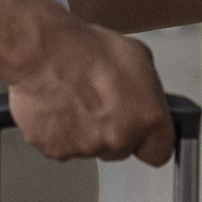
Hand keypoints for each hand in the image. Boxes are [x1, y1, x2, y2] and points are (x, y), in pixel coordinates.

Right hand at [3, 6, 177, 165]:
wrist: (43, 53)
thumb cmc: (86, 48)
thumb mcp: (136, 55)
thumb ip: (145, 88)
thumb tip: (142, 94)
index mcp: (147, 117)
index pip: (158, 152)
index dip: (148, 141)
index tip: (141, 134)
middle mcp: (120, 138)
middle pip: (121, 149)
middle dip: (113, 132)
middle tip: (99, 103)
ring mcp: (87, 148)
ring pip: (90, 148)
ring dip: (84, 130)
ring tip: (74, 99)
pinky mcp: (57, 151)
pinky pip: (61, 147)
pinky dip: (58, 132)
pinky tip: (57, 106)